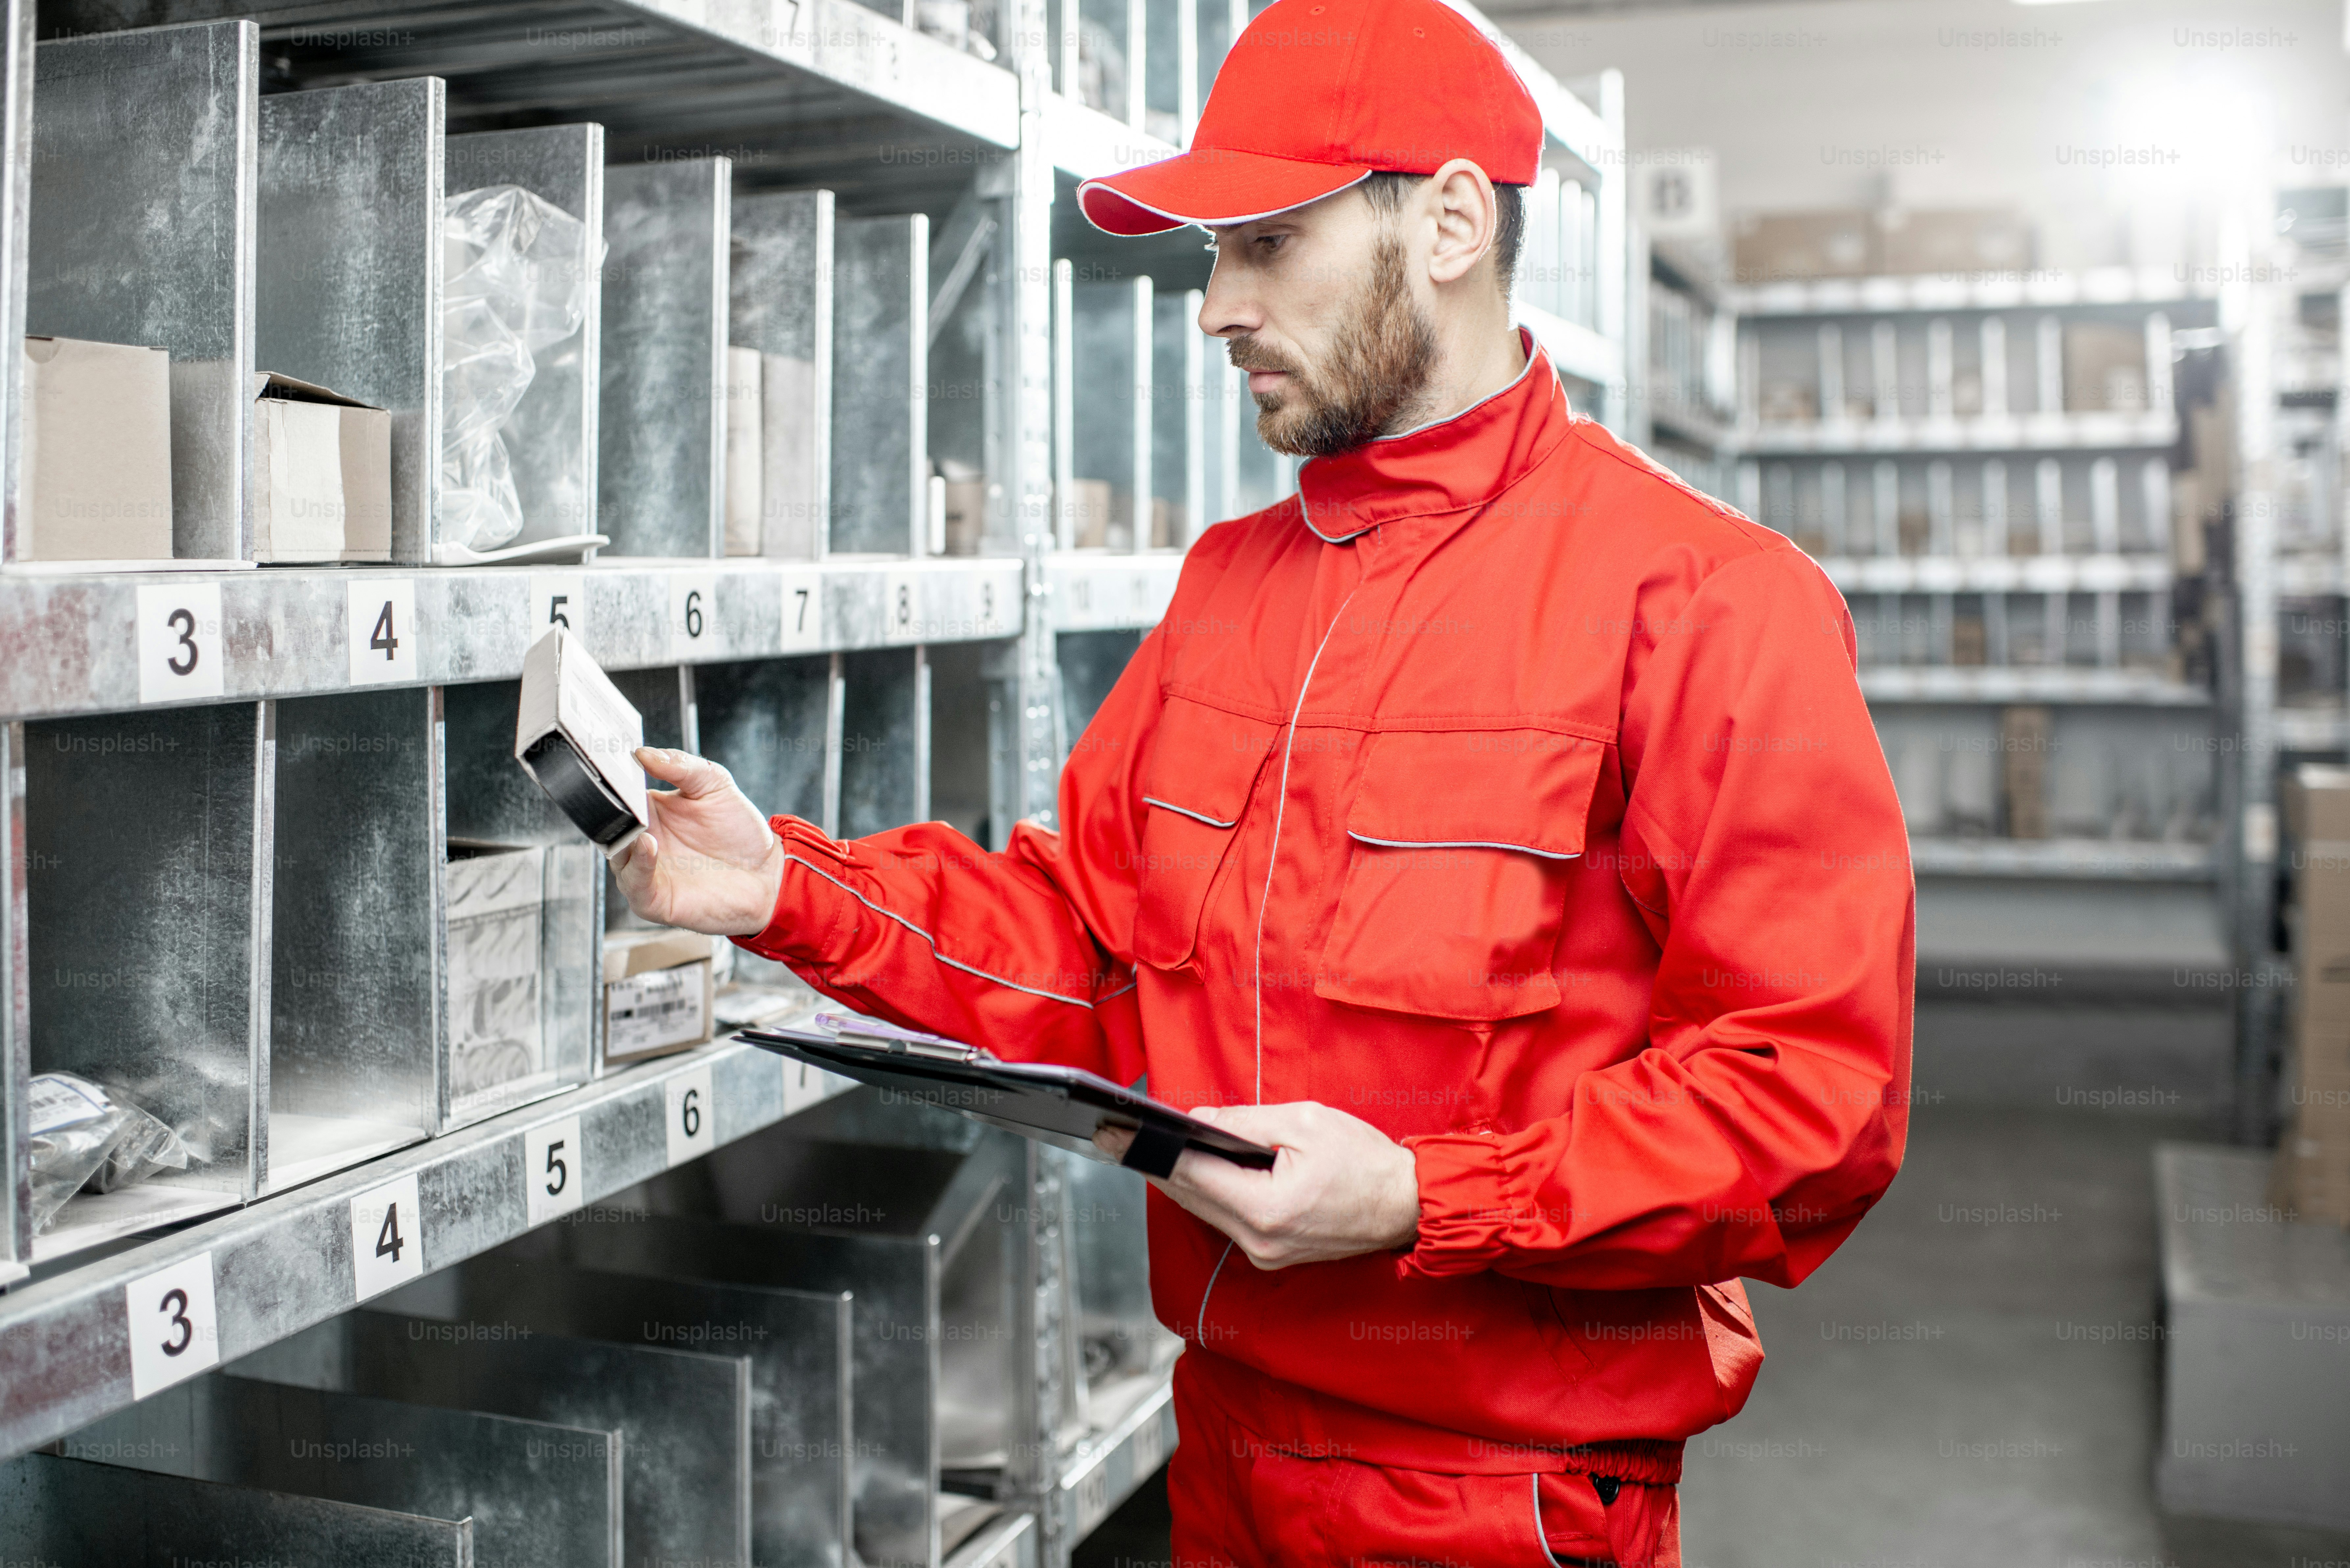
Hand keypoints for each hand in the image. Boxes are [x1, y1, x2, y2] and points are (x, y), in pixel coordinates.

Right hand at [609, 748, 785, 936]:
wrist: (766, 872)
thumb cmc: (738, 831)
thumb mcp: (714, 784)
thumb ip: (681, 766)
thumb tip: (643, 753)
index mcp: (649, 811)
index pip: (617, 795)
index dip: (611, 781)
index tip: (610, 763)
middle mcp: (640, 841)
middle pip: (609, 826)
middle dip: (608, 810)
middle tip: (615, 793)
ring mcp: (644, 871)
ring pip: (616, 855)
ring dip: (623, 838)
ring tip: (640, 824)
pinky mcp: (653, 899)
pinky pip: (634, 883)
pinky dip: (638, 865)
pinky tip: (649, 845)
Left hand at [1094, 1101, 1420, 1268]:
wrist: (1407, 1205)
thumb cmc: (1366, 1162)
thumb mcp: (1304, 1123)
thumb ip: (1245, 1123)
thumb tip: (1197, 1122)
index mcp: (1266, 1208)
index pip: (1191, 1175)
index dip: (1150, 1150)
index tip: (1116, 1134)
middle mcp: (1258, 1240)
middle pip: (1189, 1197)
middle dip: (1151, 1164)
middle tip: (1112, 1137)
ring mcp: (1264, 1253)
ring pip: (1204, 1210)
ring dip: (1177, 1180)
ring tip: (1142, 1148)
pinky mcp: (1271, 1254)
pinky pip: (1226, 1220)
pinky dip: (1207, 1194)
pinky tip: (1190, 1172)